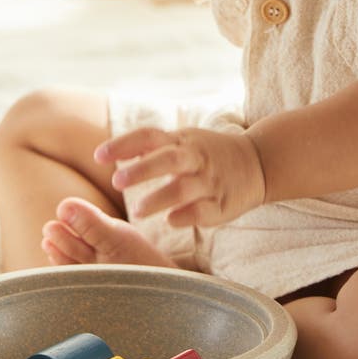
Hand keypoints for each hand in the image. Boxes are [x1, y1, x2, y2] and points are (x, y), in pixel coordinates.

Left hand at [95, 125, 265, 226]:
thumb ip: (151, 146)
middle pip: (167, 159)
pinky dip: (185, 216)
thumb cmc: (209, 153)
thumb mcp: (183, 141)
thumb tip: (112, 152)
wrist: (259, 163)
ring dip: (158, 199)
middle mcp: (196, 158)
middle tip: (116, 182)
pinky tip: (170, 222)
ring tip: (137, 211)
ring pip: (183, 188)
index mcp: (182, 141)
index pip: (149, 136)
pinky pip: (202, 211)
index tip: (99, 156)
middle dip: (141, 170)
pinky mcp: (222, 205)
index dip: (123, 144)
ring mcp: (210, 181)